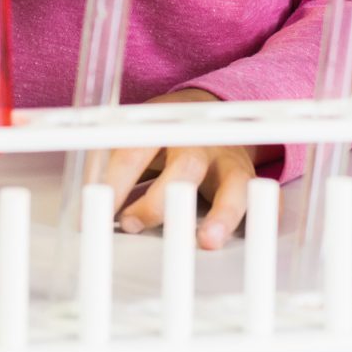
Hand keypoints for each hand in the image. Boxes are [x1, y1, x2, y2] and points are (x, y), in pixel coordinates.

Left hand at [95, 89, 262, 249]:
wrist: (214, 110)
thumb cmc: (165, 135)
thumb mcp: (135, 135)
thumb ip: (111, 164)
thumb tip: (83, 210)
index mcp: (164, 126)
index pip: (134, 151)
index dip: (113, 182)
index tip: (92, 212)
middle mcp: (200, 142)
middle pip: (186, 166)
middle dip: (159, 199)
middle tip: (130, 224)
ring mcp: (230, 160)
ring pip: (234, 184)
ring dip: (222, 213)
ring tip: (207, 241)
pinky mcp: (252, 179)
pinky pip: (267, 198)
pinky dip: (265, 216)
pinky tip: (256, 235)